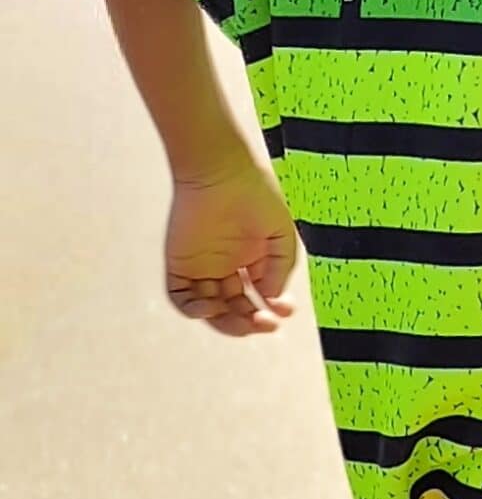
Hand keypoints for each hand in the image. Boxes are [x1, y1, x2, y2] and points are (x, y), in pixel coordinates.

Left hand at [165, 157, 300, 336]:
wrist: (222, 171)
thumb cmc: (256, 194)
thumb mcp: (281, 234)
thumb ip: (280, 268)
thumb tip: (271, 298)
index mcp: (251, 259)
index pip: (259, 297)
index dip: (272, 310)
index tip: (285, 312)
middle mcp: (226, 266)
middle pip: (235, 308)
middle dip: (251, 322)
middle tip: (266, 326)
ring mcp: (201, 267)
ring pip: (211, 309)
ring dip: (227, 323)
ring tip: (245, 322)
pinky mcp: (179, 265)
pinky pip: (182, 298)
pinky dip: (195, 311)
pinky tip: (213, 307)